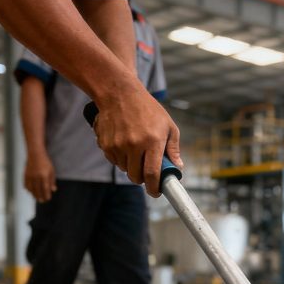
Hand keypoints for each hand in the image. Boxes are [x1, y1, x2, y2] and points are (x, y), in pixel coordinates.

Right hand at [24, 152, 56, 202]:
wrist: (35, 153)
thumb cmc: (45, 162)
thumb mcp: (52, 171)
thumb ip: (52, 181)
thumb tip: (53, 190)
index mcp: (44, 176)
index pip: (45, 189)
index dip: (46, 195)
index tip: (48, 199)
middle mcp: (36, 177)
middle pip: (38, 190)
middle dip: (40, 197)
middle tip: (42, 201)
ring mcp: (30, 176)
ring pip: (31, 189)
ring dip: (34, 194)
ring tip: (36, 198)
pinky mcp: (25, 174)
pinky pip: (26, 184)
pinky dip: (28, 189)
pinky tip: (30, 191)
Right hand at [91, 82, 181, 197]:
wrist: (118, 91)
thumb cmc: (147, 108)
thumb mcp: (168, 125)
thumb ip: (173, 149)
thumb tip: (177, 168)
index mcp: (152, 141)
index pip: (152, 174)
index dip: (154, 188)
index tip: (155, 192)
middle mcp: (134, 144)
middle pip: (136, 176)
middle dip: (142, 178)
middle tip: (146, 170)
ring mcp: (118, 144)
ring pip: (124, 169)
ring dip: (130, 165)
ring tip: (135, 149)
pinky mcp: (105, 143)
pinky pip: (113, 160)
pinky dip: (119, 157)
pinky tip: (124, 143)